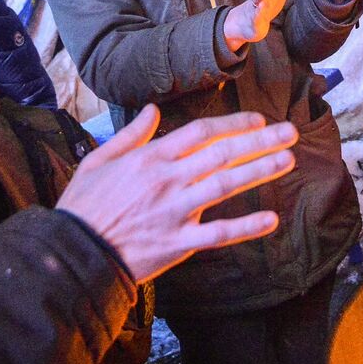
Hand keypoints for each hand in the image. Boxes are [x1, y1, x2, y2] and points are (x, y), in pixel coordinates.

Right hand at [56, 105, 296, 282]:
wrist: (73, 253)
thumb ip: (130, 134)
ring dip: (259, 172)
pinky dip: (245, 227)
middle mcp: (167, 181)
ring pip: (225, 186)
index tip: (258, 120)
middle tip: (289, 132)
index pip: (200, 132)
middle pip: (221, 154)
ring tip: (287, 160)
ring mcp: (175, 212)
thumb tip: (152, 110)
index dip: (232, 123)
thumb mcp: (98, 161)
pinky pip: (218, 235)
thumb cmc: (83, 207)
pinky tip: (271, 220)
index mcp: (150, 159)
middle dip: (259, 141)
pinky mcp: (178, 243)